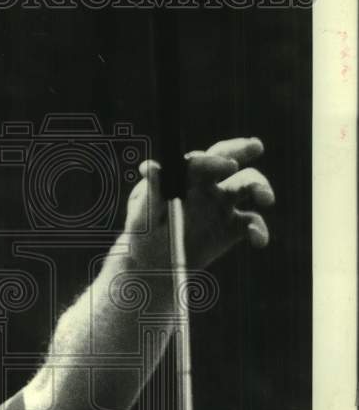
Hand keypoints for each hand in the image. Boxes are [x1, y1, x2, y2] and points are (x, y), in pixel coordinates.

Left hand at [123, 137, 274, 268]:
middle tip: (256, 146)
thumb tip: (149, 167)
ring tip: (267, 199)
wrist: (155, 263)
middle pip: (228, 159)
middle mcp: (206, 184)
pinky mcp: (233, 227)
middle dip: (243, 149)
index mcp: (183, 176)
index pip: (200, 160)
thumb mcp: (143, 215)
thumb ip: (151, 193)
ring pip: (247, 185)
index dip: (214, 161)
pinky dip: (259, 230)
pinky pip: (252, 223)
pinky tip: (259, 240)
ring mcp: (222, 204)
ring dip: (260, 186)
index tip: (227, 166)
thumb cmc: (144, 232)